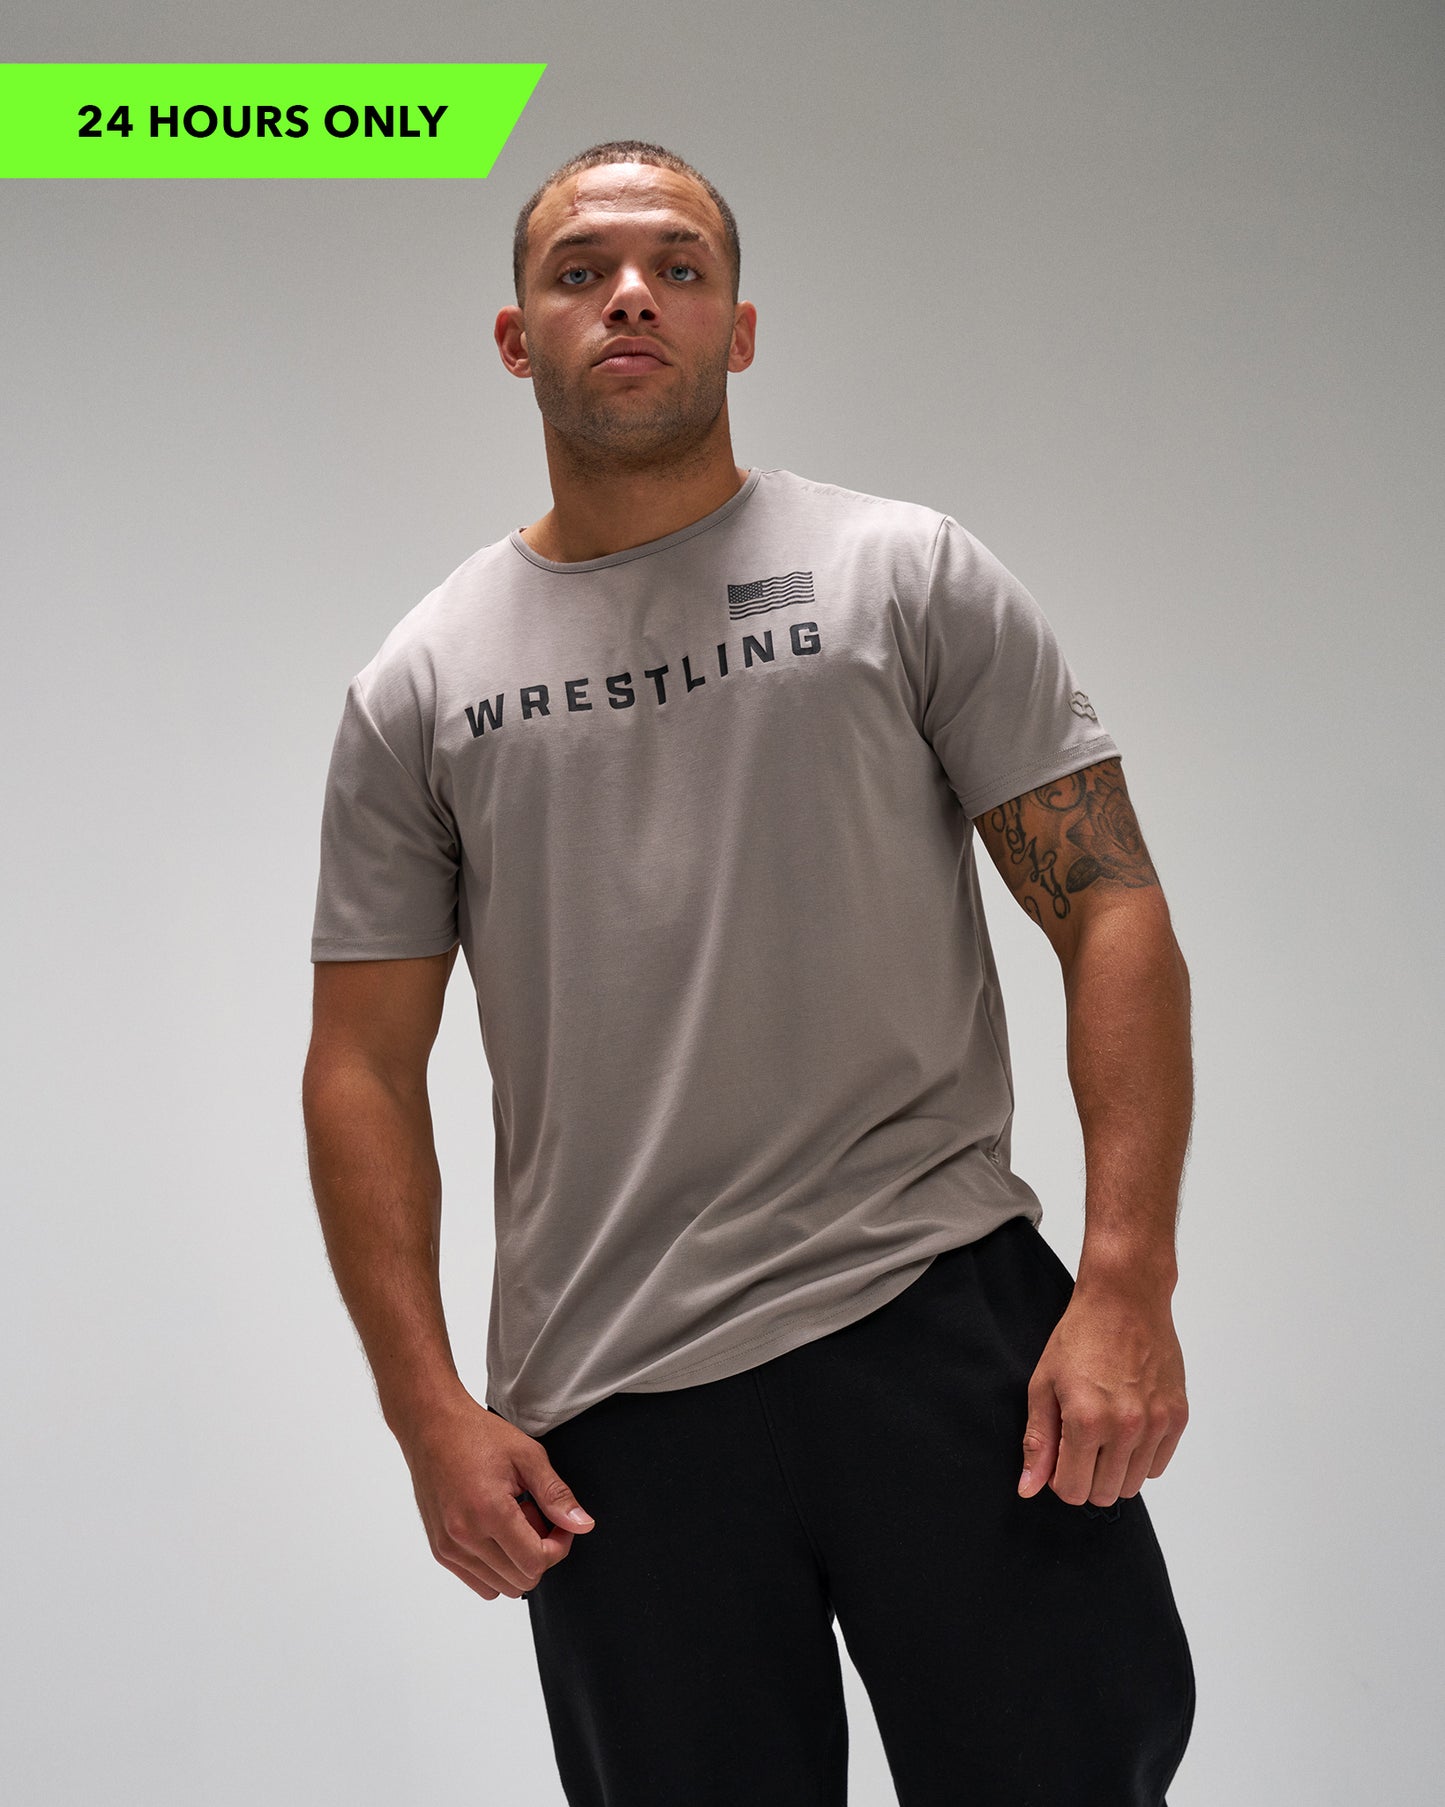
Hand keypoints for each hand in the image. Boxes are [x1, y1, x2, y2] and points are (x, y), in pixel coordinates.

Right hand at [396, 1396, 596, 1599]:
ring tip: (513, 1521)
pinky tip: (495, 1531)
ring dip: (516, 1561)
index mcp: (489, 1512)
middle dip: (539, 1553)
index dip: (558, 1546)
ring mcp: (448, 1548)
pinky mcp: (440, 1551)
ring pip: (500, 1587)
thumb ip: (556, 1495)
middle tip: (535, 1515)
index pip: (535, 1563)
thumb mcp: (528, 1456)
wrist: (432, 1427)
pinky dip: (495, 1567)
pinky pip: (478, 1583)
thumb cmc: (478, 1435)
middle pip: (521, 1581)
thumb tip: (583, 1526)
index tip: (559, 1524)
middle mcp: (464, 1537)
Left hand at [1017, 1277, 1187, 1507]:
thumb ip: (1038, 1441)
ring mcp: (1156, 1423)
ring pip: (1133, 1485)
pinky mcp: (1178, 1417)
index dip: (1061, 1479)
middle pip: (1105, 1494)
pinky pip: (1157, 1465)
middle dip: (1087, 1477)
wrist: (1125, 1299)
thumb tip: (1029, 1488)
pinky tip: (1126, 1426)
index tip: (1060, 1457)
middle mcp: (1126, 1427)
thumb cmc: (1080, 1336)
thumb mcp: (1044, 1384)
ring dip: (1114, 1469)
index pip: (1073, 1491)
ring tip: (1103, 1433)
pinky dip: (1140, 1456)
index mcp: (1087, 1421)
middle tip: (1080, 1444)